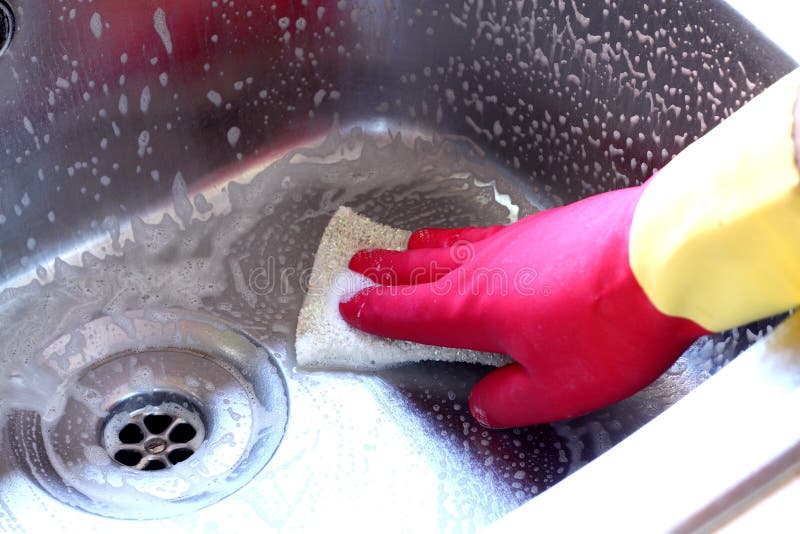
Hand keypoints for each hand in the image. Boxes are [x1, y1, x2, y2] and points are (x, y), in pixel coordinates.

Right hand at [339, 185, 708, 427]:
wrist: (663, 257)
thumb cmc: (609, 324)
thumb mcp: (557, 388)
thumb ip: (511, 399)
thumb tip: (486, 401)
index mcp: (473, 308)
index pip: (408, 312)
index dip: (375, 312)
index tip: (350, 305)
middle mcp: (485, 266)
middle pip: (420, 267)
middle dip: (386, 269)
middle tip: (359, 263)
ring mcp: (516, 239)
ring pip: (453, 243)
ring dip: (422, 248)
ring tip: (406, 246)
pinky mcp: (548, 225)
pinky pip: (490, 232)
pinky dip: (467, 238)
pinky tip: (478, 242)